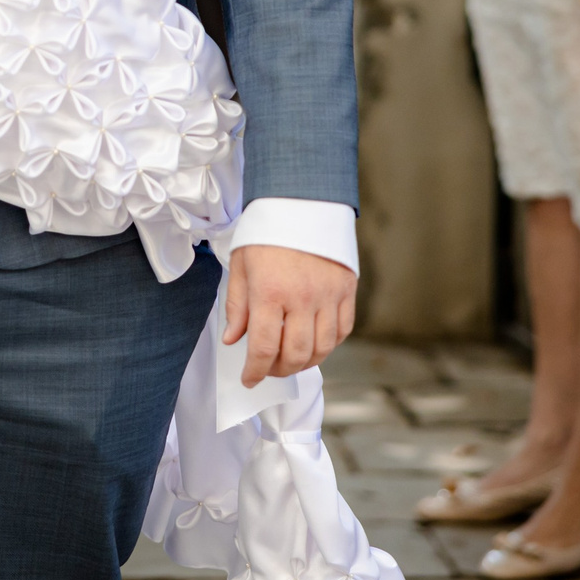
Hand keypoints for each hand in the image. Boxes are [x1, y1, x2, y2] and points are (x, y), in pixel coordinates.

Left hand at [225, 244, 356, 383]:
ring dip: (304, 362)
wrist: (301, 200)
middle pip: (295, 355)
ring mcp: (329, 295)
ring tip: (289, 359)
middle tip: (268, 368)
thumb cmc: (267, 230)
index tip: (249, 378)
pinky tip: (314, 343)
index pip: (263, 347)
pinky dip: (329, 344)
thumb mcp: (241, 264)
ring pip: (322, 348)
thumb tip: (233, 340)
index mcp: (270, 291)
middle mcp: (302, 298)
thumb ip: (237, 305)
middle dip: (278, 370)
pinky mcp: (347, 290)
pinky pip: (342, 330)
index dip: (254, 371)